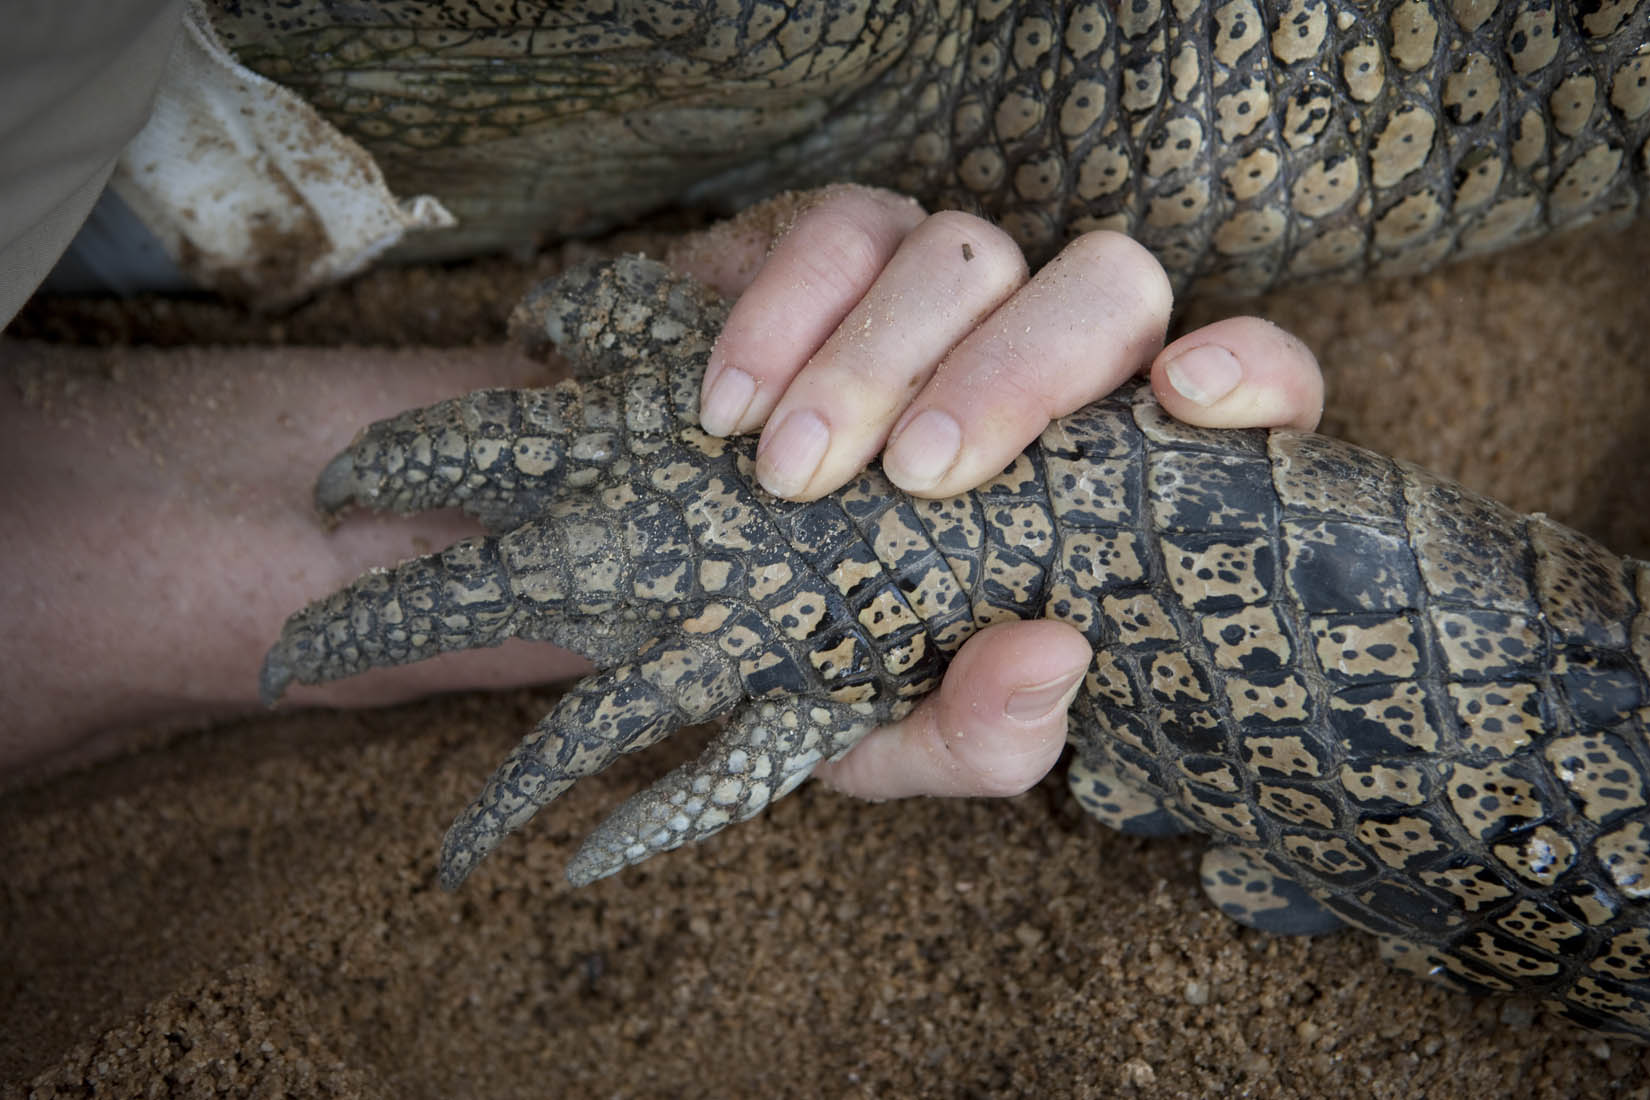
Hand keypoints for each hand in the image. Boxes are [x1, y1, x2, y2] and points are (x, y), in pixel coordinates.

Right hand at [668, 185, 1323, 799]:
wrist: (684, 589)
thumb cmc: (832, 660)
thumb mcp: (909, 734)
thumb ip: (991, 732)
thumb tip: (1054, 656)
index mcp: (1123, 472)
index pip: (1256, 383)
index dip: (1251, 371)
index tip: (1180, 396)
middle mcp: (1058, 354)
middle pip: (1107, 287)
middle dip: (1016, 374)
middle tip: (918, 479)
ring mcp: (953, 287)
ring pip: (965, 249)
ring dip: (874, 362)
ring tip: (790, 476)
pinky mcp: (841, 244)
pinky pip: (839, 232)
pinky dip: (782, 316)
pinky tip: (728, 410)